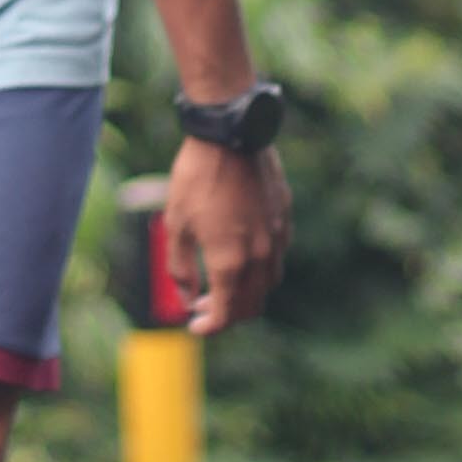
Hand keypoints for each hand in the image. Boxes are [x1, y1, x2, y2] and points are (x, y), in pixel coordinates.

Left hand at [161, 133, 286, 336]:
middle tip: (202, 307)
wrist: (230, 133)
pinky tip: (241, 253)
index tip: (193, 325)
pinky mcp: (284, 217)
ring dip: (247, 293)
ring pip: (269, 283)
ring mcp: (277, 236)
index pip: (225, 314)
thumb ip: (181, 268)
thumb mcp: (176, 225)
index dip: (208, 327)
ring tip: (222, 283)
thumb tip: (186, 299)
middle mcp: (259, 255)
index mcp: (230, 262)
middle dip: (227, 315)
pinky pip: (277, 256)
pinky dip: (260, 268)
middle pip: (251, 306)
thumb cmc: (196, 177)